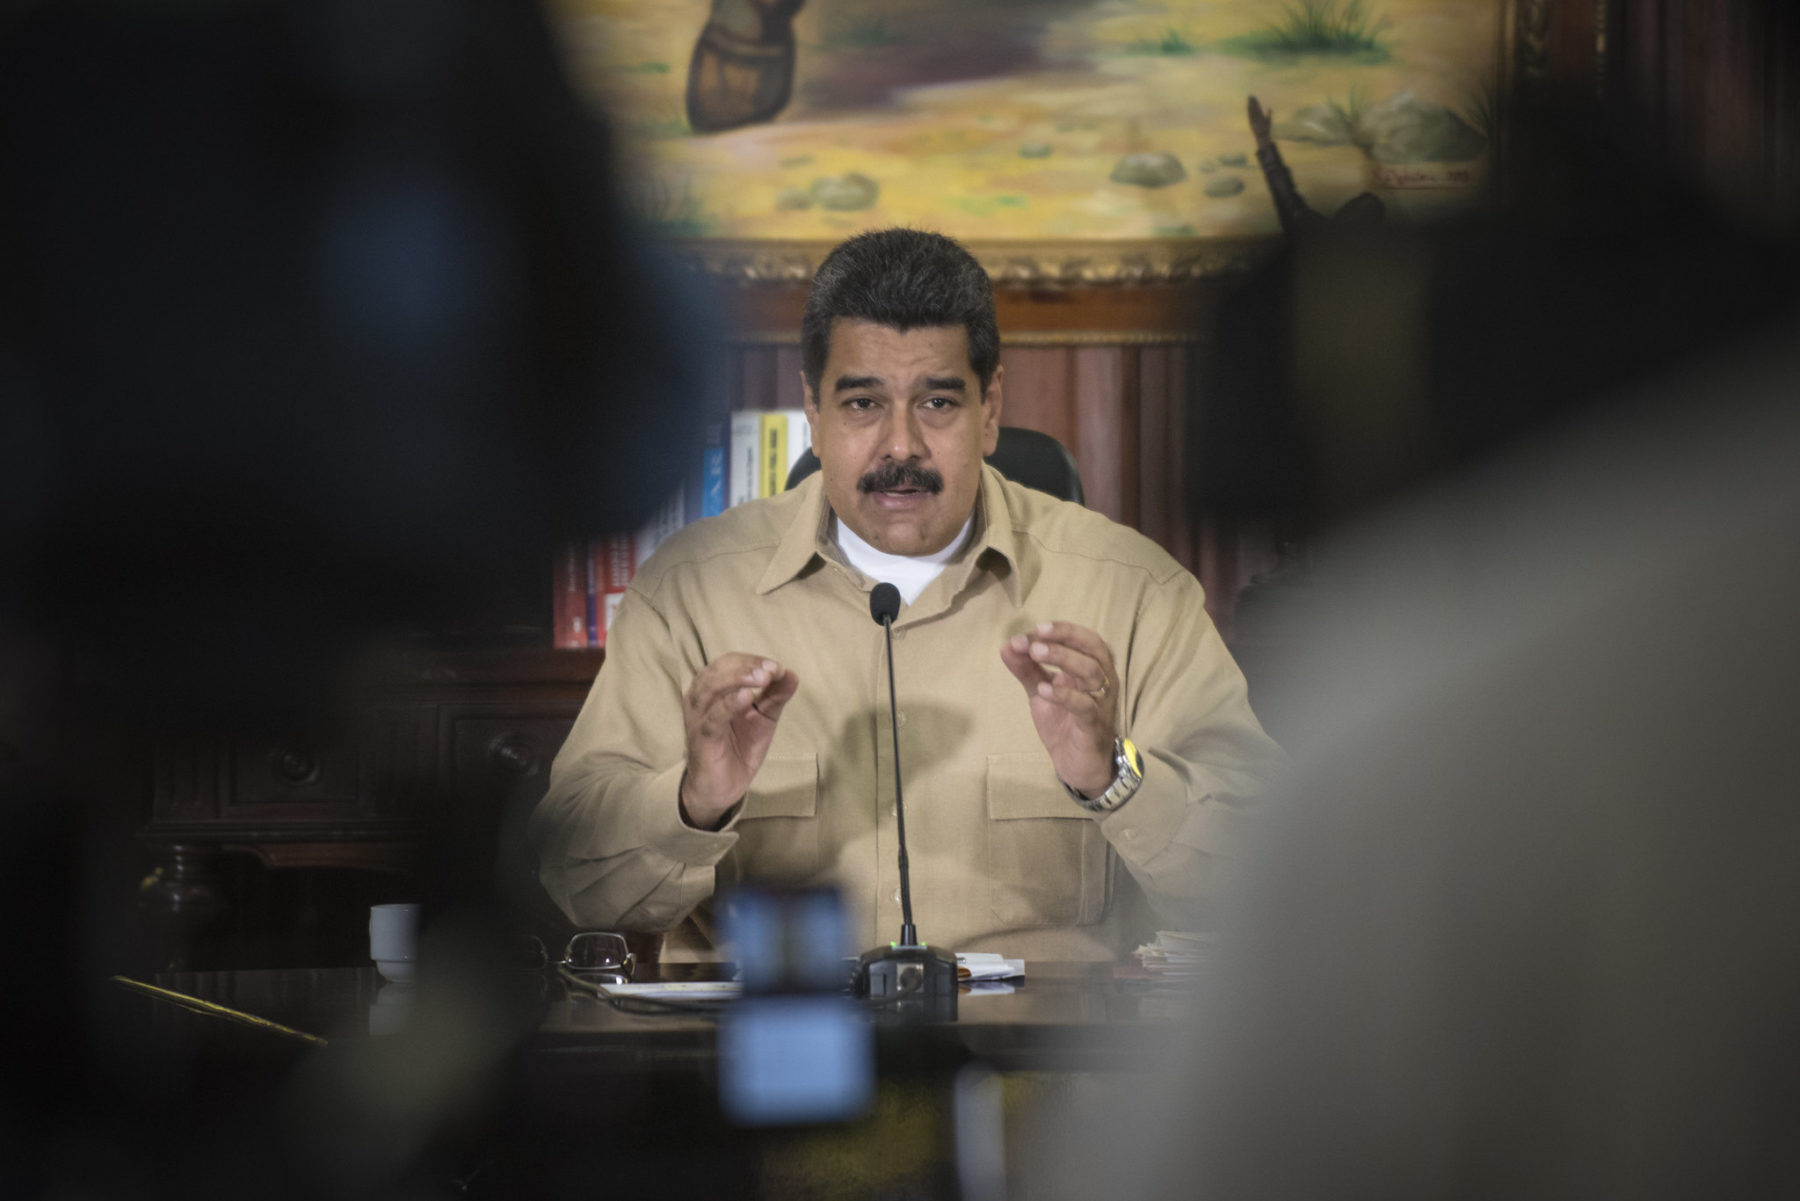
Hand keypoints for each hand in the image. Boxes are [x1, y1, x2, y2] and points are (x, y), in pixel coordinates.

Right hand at [679, 653, 798, 828]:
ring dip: (738, 678)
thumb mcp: (763, 718)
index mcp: (713, 689)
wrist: (722, 788)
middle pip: (718, 670)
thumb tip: (791, 674)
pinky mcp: (702, 739)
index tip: (777, 667)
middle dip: (747, 666)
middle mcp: (701, 698)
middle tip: (772, 670)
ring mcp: (698, 718)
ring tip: (763, 678)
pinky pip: (713, 718)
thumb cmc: (738, 748)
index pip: (729, 663)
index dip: (752, 660)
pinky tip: (746, 697)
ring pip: (711, 688)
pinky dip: (728, 704)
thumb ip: (775, 696)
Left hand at [1000, 621, 1118, 797]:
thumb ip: (1027, 670)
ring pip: (1092, 673)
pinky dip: (1064, 696)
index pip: (1082, 640)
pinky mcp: (1093, 726)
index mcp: (1091, 669)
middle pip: (1093, 649)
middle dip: (1066, 637)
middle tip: (1036, 636)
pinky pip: (1085, 706)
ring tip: (1036, 654)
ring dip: (1064, 659)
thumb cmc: (1065, 725)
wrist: (1080, 767)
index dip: (1059, 631)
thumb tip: (1007, 646)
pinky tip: (1043, 690)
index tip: (1029, 633)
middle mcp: (1102, 681)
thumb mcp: (1041, 693)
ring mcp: (1100, 703)